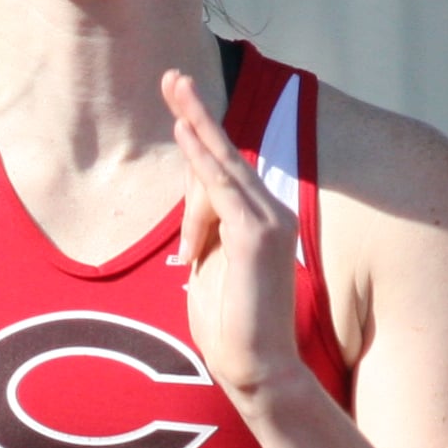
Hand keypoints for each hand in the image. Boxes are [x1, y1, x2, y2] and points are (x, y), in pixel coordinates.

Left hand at [162, 67, 304, 401]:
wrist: (258, 370)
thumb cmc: (232, 329)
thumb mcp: (210, 268)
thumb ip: (205, 233)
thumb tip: (190, 211)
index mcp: (264, 222)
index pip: (224, 174)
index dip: (197, 142)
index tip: (178, 105)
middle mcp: (274, 214)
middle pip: (226, 156)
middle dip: (197, 115)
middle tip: (172, 77)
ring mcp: (271, 222)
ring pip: (223, 165)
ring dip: (196, 125)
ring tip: (175, 86)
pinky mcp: (258, 235)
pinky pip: (223, 188)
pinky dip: (202, 158)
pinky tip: (185, 131)